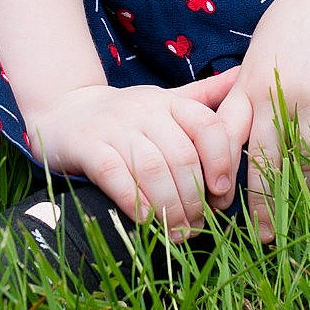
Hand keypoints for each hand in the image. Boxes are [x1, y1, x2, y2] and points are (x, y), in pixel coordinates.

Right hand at [25, 66, 250, 237]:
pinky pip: (115, 174)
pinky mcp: (87, 146)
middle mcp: (145, 110)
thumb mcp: (166, 102)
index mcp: (169, 102)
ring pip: (151, 168)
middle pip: (182, 156)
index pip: (207, 126)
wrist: (65, 113)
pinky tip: (147, 221)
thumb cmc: (128, 117)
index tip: (222, 194)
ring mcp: (114, 127)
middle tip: (199, 225)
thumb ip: (204, 96)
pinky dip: (135, 201)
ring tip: (178, 232)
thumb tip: (243, 76)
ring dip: (170, 207)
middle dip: (195, 197)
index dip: (221, 162)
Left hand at [216, 0, 309, 242]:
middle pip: (269, 162)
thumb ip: (247, 90)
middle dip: (268, 206)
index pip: (229, 142)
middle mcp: (275, 91)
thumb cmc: (298, 18)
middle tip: (270, 241)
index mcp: (249, 84)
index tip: (222, 213)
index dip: (225, 179)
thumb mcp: (260, 51)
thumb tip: (235, 130)